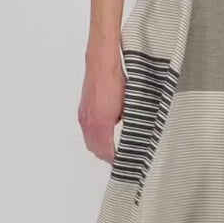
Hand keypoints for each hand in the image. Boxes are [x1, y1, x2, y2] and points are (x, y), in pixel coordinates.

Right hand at [79, 47, 125, 162]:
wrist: (102, 59)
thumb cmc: (116, 78)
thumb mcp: (131, 103)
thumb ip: (132, 122)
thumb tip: (139, 133)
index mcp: (101, 122)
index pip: (106, 152)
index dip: (117, 160)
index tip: (126, 163)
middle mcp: (89, 121)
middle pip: (96, 149)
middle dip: (108, 155)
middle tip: (122, 157)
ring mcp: (84, 115)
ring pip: (90, 140)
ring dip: (101, 145)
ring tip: (115, 148)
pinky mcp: (84, 108)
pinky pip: (88, 129)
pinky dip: (96, 135)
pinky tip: (108, 130)